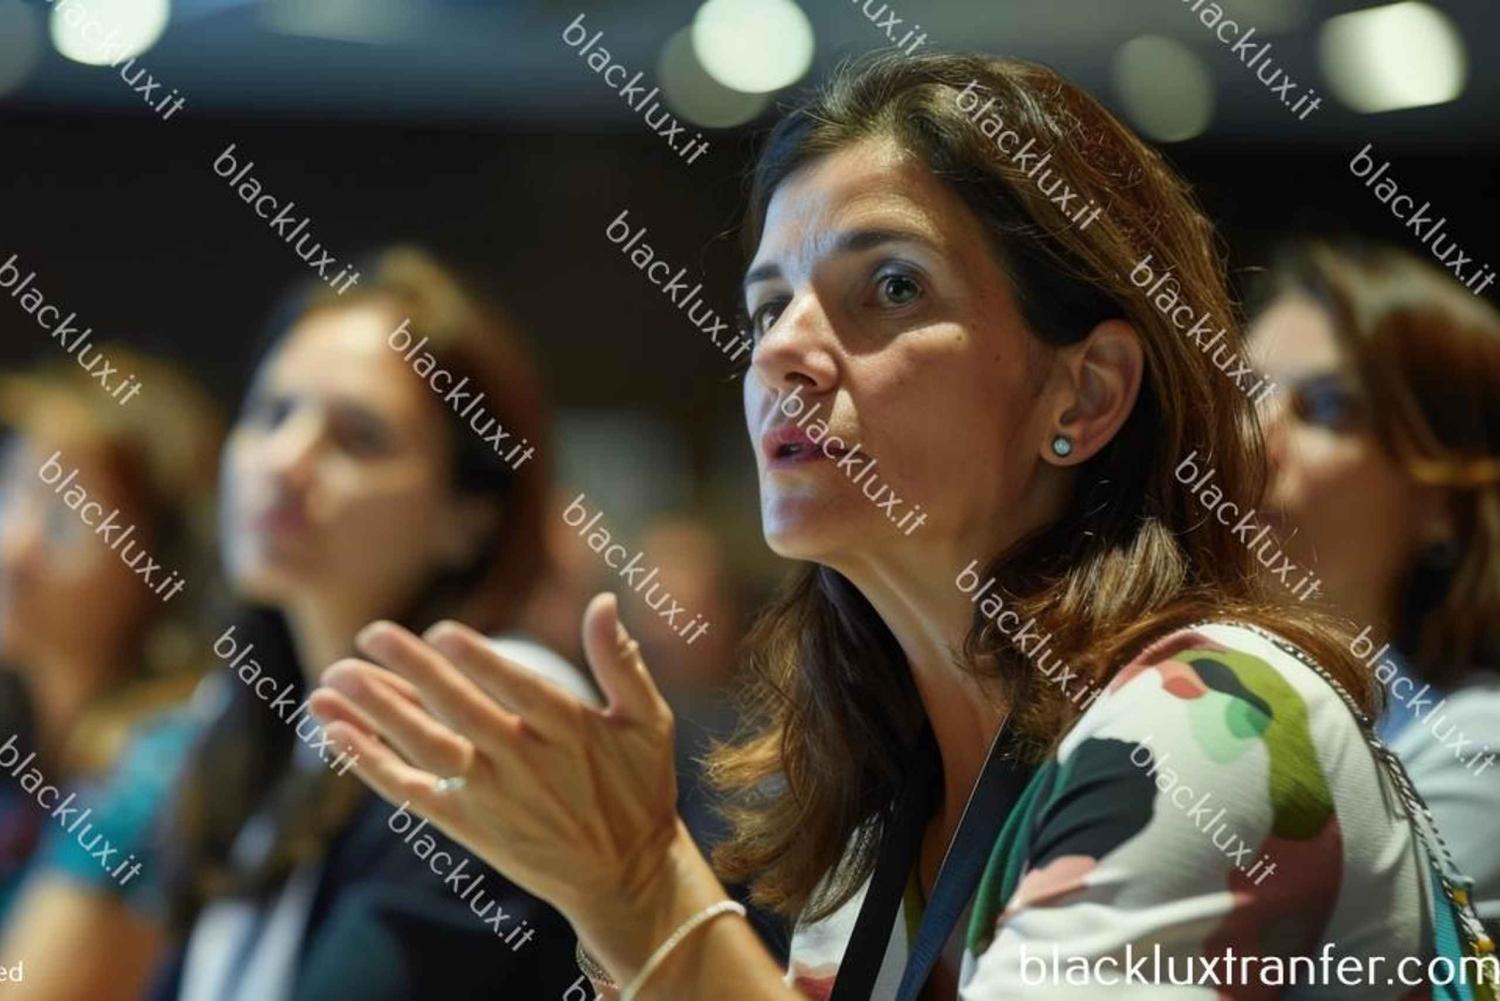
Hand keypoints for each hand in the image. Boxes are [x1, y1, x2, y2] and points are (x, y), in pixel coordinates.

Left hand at [308, 592, 684, 922]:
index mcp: (568, 728)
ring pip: (424, 747)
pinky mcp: (465, 825)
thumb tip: (605, 601)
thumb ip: (622, 661)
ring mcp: (490, 796)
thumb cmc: (638, 788)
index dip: (476, 659)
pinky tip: (335, 732)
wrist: (623, 875)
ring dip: (376, 711)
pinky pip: (408, 790)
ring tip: (334, 677)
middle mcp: (524, 761)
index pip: (515, 686)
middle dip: (410, 670)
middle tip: (369, 634)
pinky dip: (369, 762)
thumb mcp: (648, 720)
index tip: (440, 630)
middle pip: (458, 709)